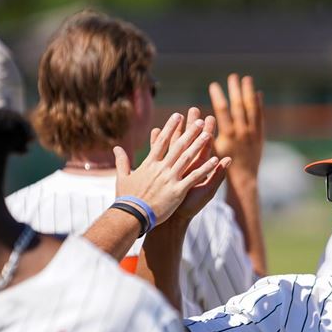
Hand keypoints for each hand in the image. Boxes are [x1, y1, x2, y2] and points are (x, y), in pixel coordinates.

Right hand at [113, 110, 230, 225]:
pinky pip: (195, 177)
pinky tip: (216, 160)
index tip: (177, 116)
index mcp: (149, 164)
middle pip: (178, 146)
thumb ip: (122, 161)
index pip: (161, 141)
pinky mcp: (177, 191)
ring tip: (209, 134)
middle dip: (189, 132)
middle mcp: (161, 169)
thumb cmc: (127, 198)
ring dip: (199, 145)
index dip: (170, 127)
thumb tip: (116, 147)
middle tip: (200, 121)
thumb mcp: (122, 177)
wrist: (131, 216)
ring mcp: (170, 179)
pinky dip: (206, 168)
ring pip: (188, 158)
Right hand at [209, 73, 263, 179]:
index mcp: (228, 135)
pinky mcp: (260, 136)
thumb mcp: (210, 153)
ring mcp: (253, 133)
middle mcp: (242, 133)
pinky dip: (259, 105)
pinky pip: (260, 117)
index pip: (223, 111)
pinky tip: (257, 93)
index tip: (213, 85)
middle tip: (232, 76)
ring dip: (249, 93)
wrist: (243, 180)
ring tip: (247, 79)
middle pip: (239, 106)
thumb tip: (195, 121)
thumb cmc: (223, 167)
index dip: (218, 97)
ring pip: (252, 109)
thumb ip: (205, 137)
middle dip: (235, 90)